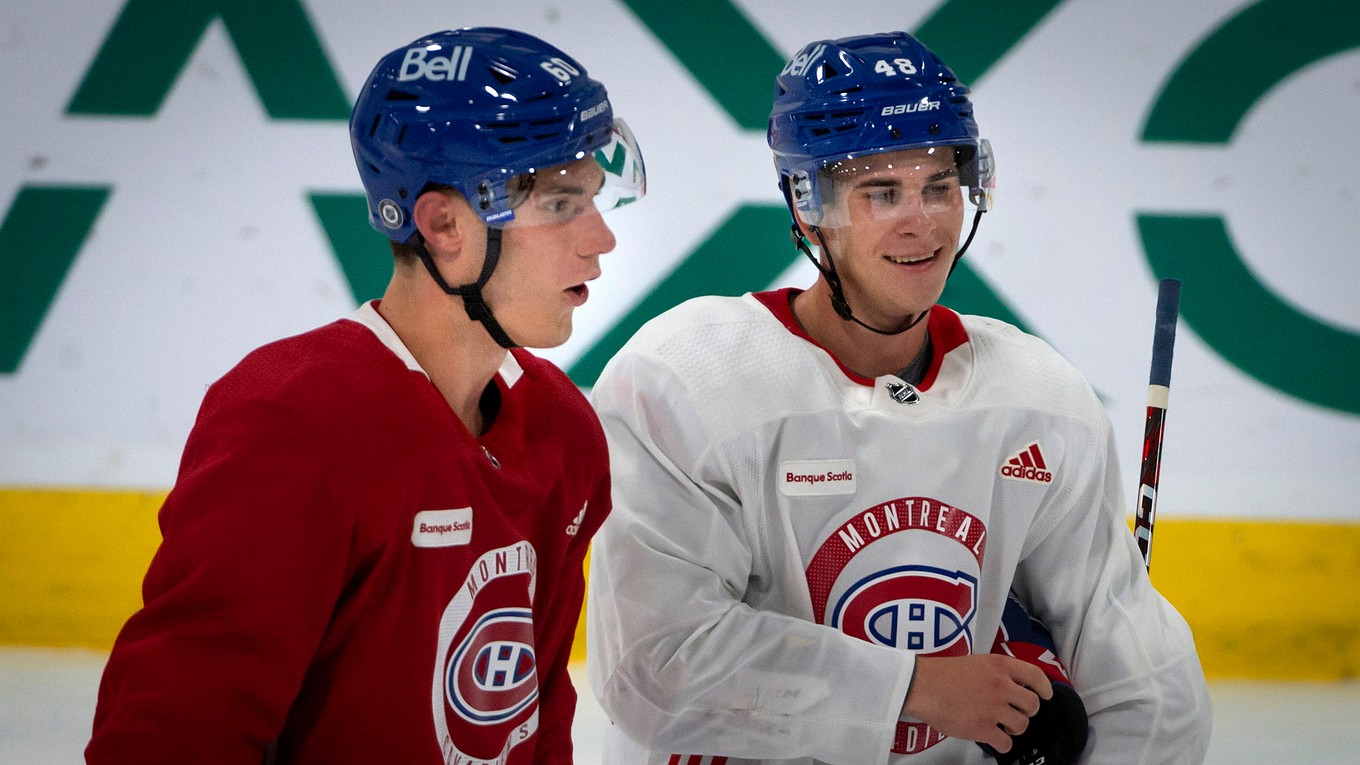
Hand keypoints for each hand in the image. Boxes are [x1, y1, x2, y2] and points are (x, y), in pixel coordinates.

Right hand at [901, 654, 1052, 752]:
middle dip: (1026, 711)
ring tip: (1002, 725)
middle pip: (1033, 705)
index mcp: (1000, 666)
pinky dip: (1001, 743)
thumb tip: (1012, 684)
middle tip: (1016, 712)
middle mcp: (1001, 686)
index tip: (1046, 694)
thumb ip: (997, 671)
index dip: (1045, 688)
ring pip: (1022, 725)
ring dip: (1014, 727)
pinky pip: (1006, 743)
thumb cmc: (942, 674)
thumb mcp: (976, 662)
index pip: (1036, 676)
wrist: (922, 686)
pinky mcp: (983, 728)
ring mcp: (994, 708)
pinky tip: (993, 737)